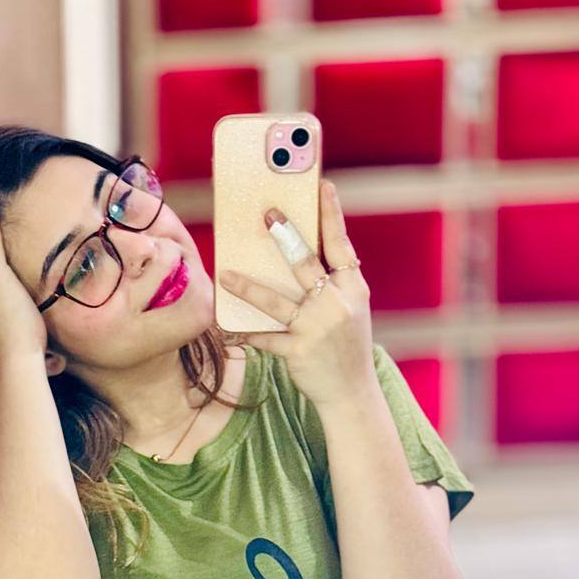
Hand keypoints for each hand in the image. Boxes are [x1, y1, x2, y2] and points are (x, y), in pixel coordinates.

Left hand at [217, 179, 375, 410]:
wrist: (352, 393)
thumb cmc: (346, 345)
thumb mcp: (349, 309)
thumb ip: (332, 283)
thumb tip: (296, 252)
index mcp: (353, 288)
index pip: (341, 244)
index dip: (331, 214)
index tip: (323, 186)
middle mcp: (337, 304)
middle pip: (305, 263)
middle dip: (285, 236)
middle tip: (266, 216)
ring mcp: (317, 327)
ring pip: (276, 300)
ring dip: (247, 286)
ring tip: (225, 274)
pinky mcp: (298, 350)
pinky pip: (265, 337)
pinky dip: (245, 333)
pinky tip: (227, 328)